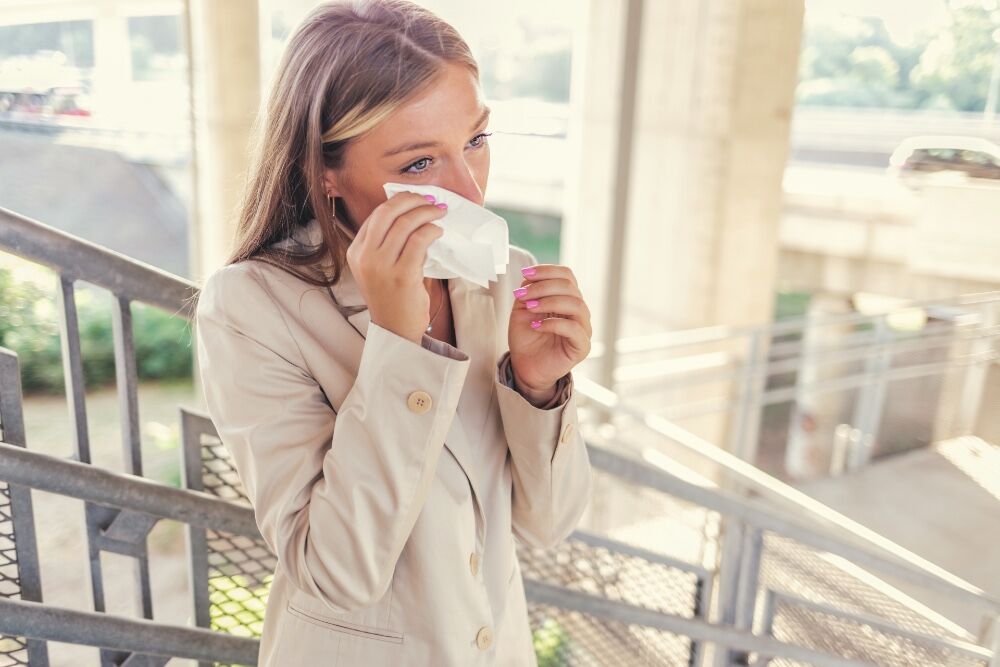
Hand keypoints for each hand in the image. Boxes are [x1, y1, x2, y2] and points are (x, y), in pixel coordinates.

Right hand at [346, 192, 446, 343]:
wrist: (396, 330)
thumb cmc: (393, 297)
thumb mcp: (379, 267)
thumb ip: (386, 243)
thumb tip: (410, 213)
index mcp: (356, 252)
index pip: (376, 215)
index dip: (398, 202)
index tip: (416, 199)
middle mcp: (364, 257)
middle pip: (388, 212)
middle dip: (412, 200)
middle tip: (430, 200)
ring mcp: (381, 266)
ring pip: (405, 223)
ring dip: (427, 213)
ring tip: (439, 213)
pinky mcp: (402, 275)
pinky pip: (419, 240)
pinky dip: (431, 230)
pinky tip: (438, 232)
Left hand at [508, 263, 591, 402]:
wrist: (526, 366)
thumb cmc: (527, 338)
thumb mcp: (522, 309)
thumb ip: (528, 292)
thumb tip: (529, 278)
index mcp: (566, 298)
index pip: (566, 275)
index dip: (547, 271)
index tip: (525, 274)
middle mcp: (578, 311)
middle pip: (569, 286)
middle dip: (542, 287)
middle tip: (522, 295)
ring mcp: (583, 328)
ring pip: (576, 304)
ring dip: (549, 302)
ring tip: (530, 308)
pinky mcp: (582, 346)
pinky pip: (574, 329)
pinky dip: (553, 323)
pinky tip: (536, 326)